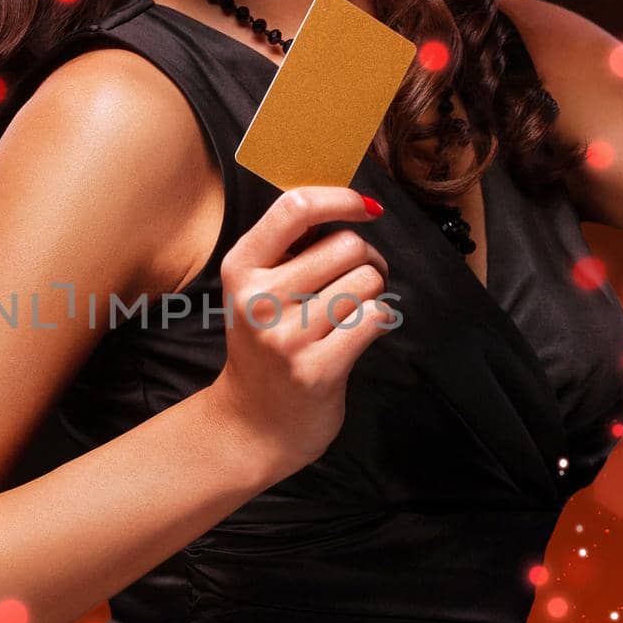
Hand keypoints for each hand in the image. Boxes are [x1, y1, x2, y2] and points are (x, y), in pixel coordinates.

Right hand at [207, 186, 398, 473]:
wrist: (253, 424)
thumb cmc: (265, 347)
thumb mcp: (255, 290)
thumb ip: (288, 247)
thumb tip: (348, 200)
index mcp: (240, 268)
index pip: (295, 208)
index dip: (340, 199)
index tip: (364, 208)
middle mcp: (258, 299)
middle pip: (345, 245)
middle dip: (368, 258)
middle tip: (361, 279)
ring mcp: (287, 336)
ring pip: (365, 280)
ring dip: (375, 292)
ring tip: (359, 308)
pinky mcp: (317, 368)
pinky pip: (374, 319)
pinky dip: (382, 320)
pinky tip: (366, 331)